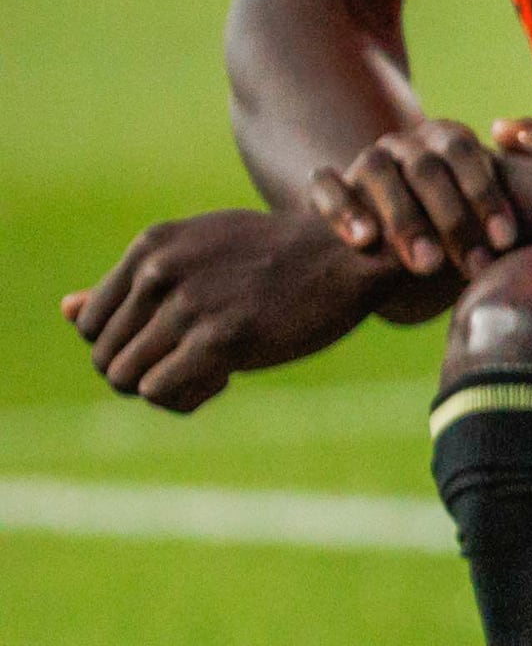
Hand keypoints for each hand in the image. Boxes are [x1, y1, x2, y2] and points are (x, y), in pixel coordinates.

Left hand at [60, 207, 395, 411]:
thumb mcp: (196, 254)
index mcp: (150, 247)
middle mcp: (161, 272)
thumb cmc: (276, 258)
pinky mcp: (221, 339)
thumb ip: (130, 283)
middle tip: (196, 363)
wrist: (351, 256)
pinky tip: (226, 377)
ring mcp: (189, 305)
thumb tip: (65, 311)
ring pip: (128, 378)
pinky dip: (186, 397)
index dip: (130, 346)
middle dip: (145, 371)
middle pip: (105, 356)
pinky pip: (162, 392)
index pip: (91, 324)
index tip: (176, 342)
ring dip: (166, 387)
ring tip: (212, 372)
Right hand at [308, 114, 531, 282]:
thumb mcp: (492, 201)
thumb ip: (523, 161)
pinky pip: (325, 186)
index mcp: (445, 138)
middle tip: (474, 266)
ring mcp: (364, 160)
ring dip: (404, 218)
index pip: (465, 153)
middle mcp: (404, 143)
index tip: (506, 241)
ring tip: (427, 264)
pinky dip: (343, 209)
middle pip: (426, 169)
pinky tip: (365, 241)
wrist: (395, 242)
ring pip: (377, 173)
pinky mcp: (327, 185)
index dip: (486, 195)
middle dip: (454, 220)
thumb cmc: (461, 219)